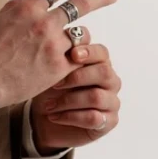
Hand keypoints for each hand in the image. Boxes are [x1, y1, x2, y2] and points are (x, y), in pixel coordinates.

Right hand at [0, 0, 117, 108]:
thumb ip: (19, 4)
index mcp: (27, 7)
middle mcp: (43, 22)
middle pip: (79, 5)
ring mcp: (53, 45)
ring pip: (80, 36)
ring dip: (79, 39)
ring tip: (73, 47)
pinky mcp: (59, 68)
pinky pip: (77, 58)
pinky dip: (75, 58)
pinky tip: (71, 63)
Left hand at [30, 38, 121, 152]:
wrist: (45, 120)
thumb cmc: (52, 91)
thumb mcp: (53, 71)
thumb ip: (62, 55)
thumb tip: (62, 36)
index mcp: (99, 63)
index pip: (102, 52)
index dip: (88, 52)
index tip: (72, 55)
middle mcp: (110, 81)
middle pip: (104, 72)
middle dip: (77, 77)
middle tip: (55, 84)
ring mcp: (112, 102)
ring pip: (96, 97)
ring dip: (68, 101)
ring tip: (49, 105)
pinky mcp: (109, 122)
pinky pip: (93, 118)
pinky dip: (70, 116)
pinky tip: (55, 116)